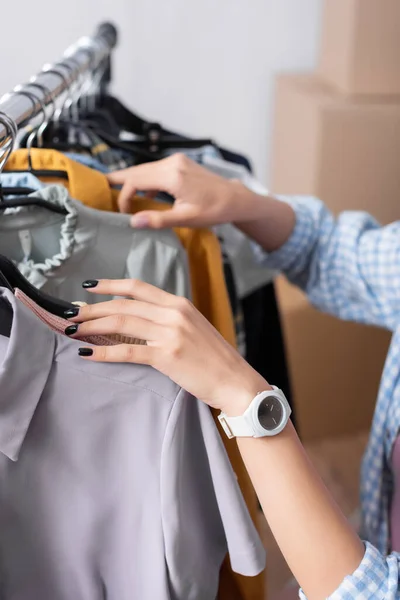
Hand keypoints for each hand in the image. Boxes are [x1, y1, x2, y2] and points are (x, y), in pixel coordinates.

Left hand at [65, 279, 269, 414]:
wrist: (236, 381)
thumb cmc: (215, 358)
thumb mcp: (194, 327)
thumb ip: (169, 318)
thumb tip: (139, 318)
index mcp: (179, 304)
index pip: (138, 287)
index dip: (110, 285)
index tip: (88, 286)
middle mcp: (173, 314)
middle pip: (124, 305)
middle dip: (93, 308)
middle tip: (71, 313)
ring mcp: (170, 334)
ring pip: (121, 324)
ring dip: (92, 326)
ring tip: (73, 330)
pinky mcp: (167, 357)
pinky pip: (127, 352)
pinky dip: (103, 352)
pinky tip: (87, 355)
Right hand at [107, 153, 261, 228]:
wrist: (235, 198)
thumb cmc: (214, 210)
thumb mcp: (186, 219)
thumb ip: (158, 220)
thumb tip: (132, 222)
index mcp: (172, 176)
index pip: (135, 181)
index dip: (125, 196)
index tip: (124, 213)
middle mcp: (172, 163)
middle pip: (137, 170)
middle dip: (120, 180)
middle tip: (100, 186)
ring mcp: (176, 161)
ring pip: (145, 169)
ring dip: (132, 180)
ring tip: (116, 189)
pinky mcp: (180, 163)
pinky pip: (155, 169)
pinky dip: (145, 179)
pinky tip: (142, 191)